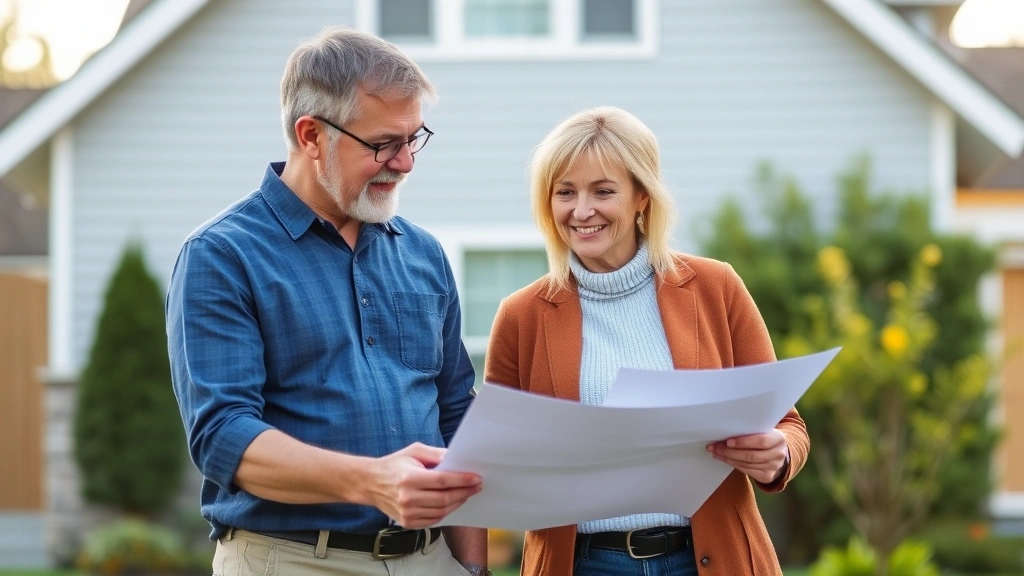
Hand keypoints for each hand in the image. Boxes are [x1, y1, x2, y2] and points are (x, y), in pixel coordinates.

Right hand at [367, 443, 481, 528]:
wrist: (370, 483)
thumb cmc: (394, 464)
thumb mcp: (414, 451)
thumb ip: (436, 454)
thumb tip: (456, 459)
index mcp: (409, 478)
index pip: (442, 481)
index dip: (462, 480)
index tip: (476, 478)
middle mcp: (407, 498)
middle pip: (444, 499)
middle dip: (464, 492)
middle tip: (477, 486)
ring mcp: (406, 513)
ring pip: (441, 512)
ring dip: (458, 503)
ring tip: (466, 494)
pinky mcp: (407, 523)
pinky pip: (433, 520)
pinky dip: (446, 513)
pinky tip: (452, 503)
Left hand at [706, 429, 788, 483]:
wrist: (780, 453)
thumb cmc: (767, 438)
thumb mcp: (765, 430)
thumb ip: (752, 430)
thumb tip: (727, 429)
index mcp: (778, 439)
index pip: (761, 441)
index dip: (743, 442)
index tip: (727, 441)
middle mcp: (778, 454)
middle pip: (751, 455)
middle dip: (730, 451)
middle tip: (715, 447)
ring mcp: (773, 467)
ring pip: (747, 464)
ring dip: (728, 458)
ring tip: (716, 452)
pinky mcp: (767, 476)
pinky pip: (747, 470)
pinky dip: (734, 464)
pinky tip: (725, 459)